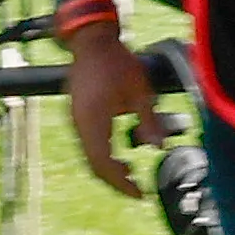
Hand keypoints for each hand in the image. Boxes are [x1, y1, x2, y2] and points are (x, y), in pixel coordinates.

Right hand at [65, 24, 168, 205]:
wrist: (91, 41)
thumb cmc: (116, 61)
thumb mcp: (141, 90)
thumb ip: (150, 121)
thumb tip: (159, 147)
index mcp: (93, 119)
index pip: (103, 163)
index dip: (121, 182)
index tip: (139, 193)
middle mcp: (79, 123)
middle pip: (93, 165)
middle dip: (114, 181)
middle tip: (136, 190)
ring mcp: (75, 119)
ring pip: (88, 156)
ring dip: (108, 169)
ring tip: (131, 173)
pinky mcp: (76, 115)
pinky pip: (87, 144)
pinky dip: (102, 155)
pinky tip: (119, 155)